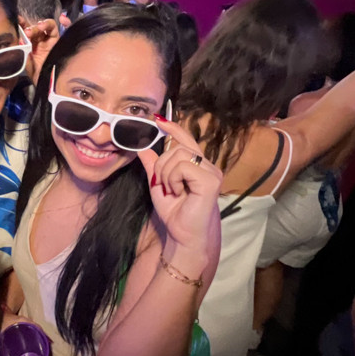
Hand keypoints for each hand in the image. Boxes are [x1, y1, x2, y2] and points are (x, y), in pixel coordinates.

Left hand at [24, 19, 58, 80]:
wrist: (49, 85)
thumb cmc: (38, 76)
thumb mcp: (27, 65)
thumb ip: (23, 54)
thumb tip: (20, 41)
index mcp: (31, 45)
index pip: (26, 31)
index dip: (22, 24)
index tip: (18, 21)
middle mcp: (40, 41)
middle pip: (37, 28)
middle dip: (32, 27)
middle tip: (27, 32)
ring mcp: (51, 41)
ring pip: (49, 26)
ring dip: (44, 24)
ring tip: (40, 26)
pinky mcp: (60, 43)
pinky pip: (61, 30)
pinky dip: (64, 23)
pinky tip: (62, 19)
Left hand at [137, 118, 222, 251]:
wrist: (182, 236)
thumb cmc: (174, 213)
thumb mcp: (158, 185)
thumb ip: (153, 166)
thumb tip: (143, 148)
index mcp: (197, 166)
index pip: (186, 140)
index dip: (173, 128)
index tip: (158, 119)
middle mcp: (208, 167)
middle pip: (178, 148)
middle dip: (162, 166)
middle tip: (164, 185)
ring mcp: (212, 173)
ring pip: (179, 155)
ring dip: (166, 174)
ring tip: (172, 191)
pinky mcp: (210, 181)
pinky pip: (183, 167)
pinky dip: (173, 179)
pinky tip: (178, 193)